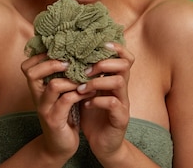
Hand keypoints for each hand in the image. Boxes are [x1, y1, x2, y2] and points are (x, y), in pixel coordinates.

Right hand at [21, 53, 95, 158]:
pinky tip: (90, 92)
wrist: (60, 146)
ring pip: (54, 86)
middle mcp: (37, 97)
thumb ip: (61, 77)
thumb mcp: (59, 94)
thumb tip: (75, 53)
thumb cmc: (63, 115)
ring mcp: (44, 109)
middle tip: (70, 63)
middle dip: (52, 63)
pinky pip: (67, 101)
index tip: (60, 51)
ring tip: (86, 77)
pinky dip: (80, 94)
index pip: (27, 66)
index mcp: (37, 88)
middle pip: (31, 72)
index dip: (41, 55)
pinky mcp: (55, 120)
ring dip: (72, 79)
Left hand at [77, 43, 134, 158]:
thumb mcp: (88, 92)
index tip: (97, 47)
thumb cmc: (93, 116)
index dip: (115, 48)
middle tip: (85, 71)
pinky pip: (113, 104)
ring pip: (119, 81)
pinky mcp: (121, 118)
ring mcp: (123, 103)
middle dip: (103, 63)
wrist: (102, 145)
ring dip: (97, 82)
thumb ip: (85, 76)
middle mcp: (122, 89)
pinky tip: (86, 104)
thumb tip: (68, 57)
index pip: (124, 57)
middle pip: (124, 64)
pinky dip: (98, 101)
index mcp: (115, 80)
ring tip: (81, 88)